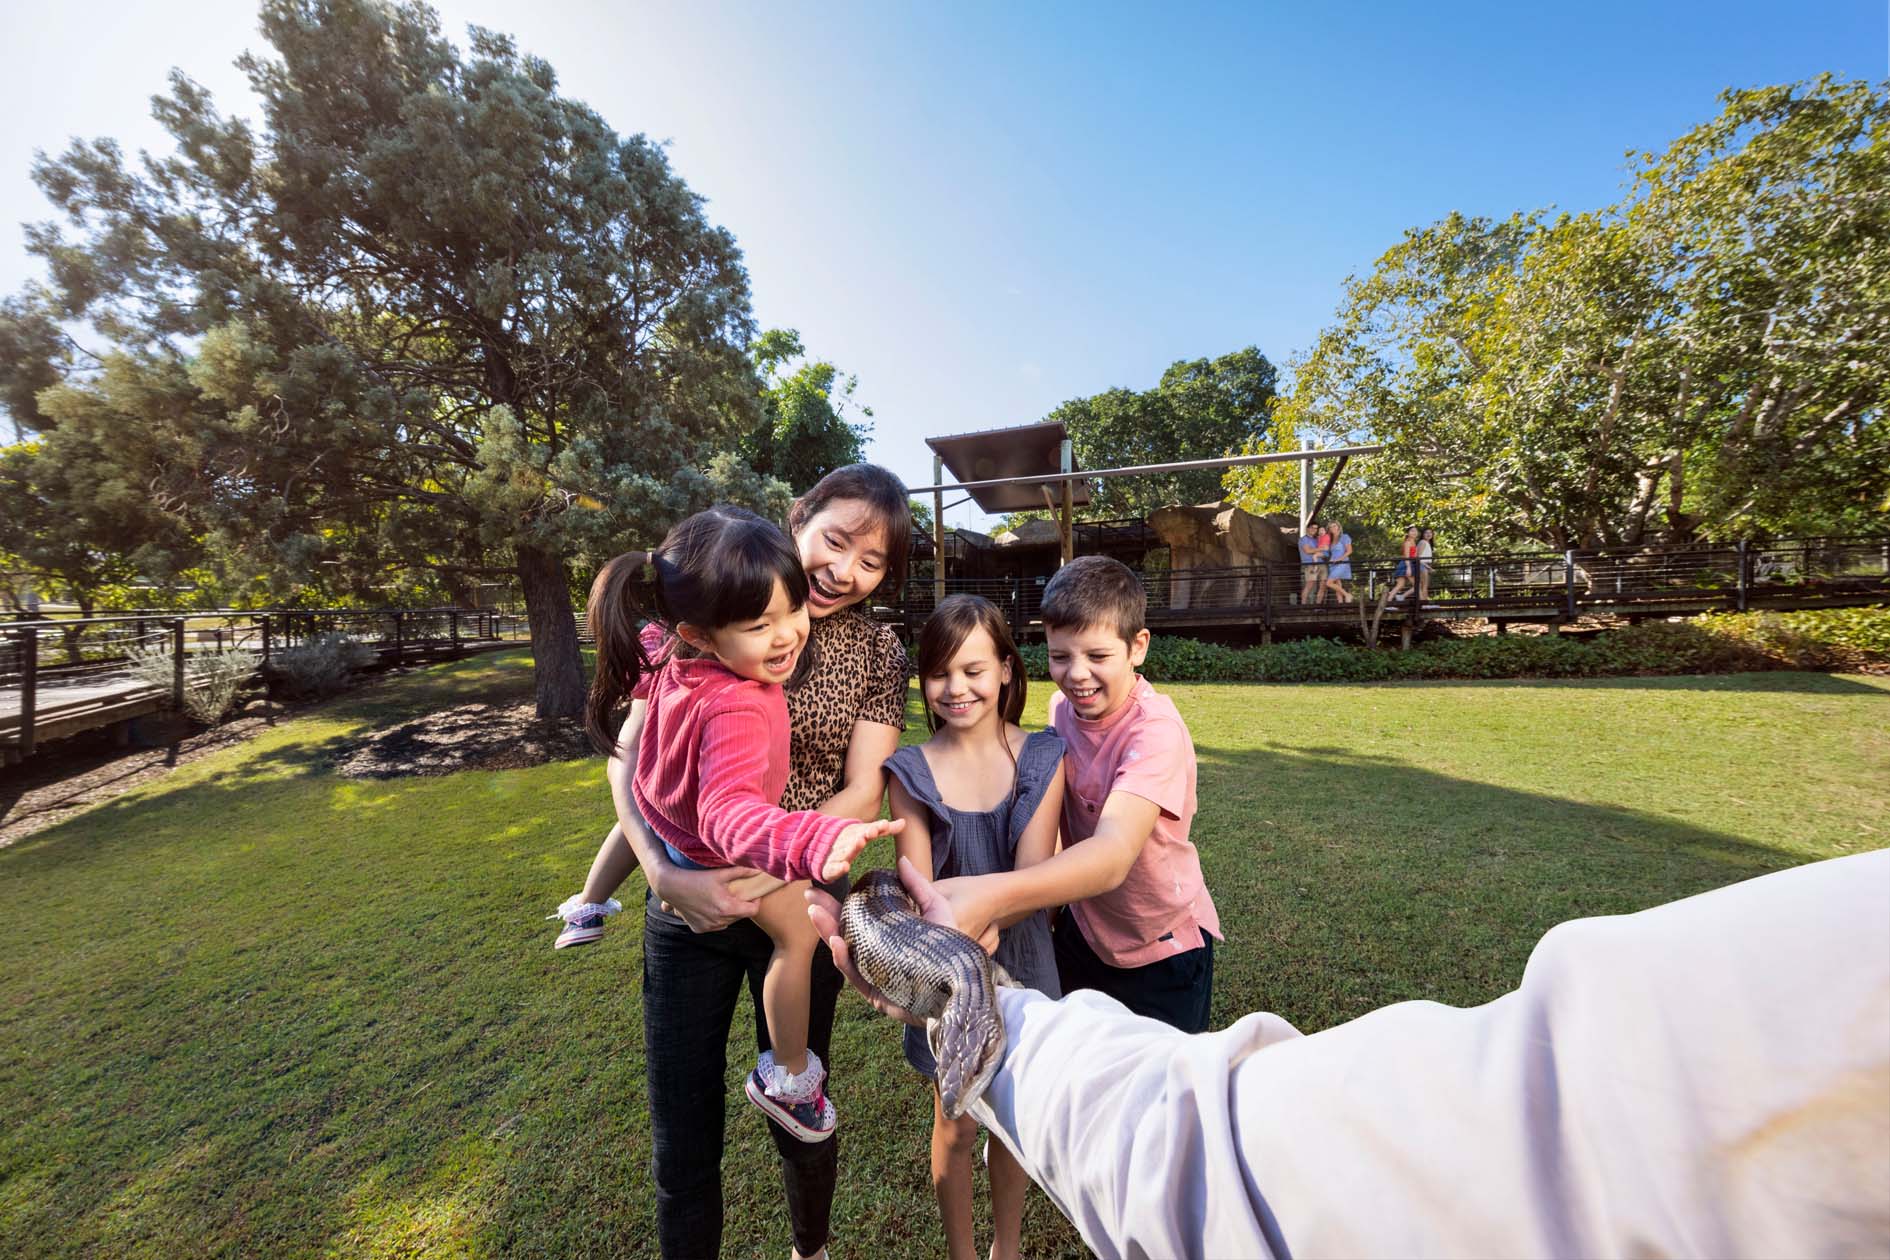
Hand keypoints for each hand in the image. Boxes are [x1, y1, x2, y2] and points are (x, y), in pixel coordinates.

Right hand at [652, 863, 766, 932]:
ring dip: (727, 913)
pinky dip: (714, 919)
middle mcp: (719, 921)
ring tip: (721, 900)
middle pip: (739, 916)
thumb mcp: (720, 873)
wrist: (671, 886)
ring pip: (727, 922)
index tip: (752, 894)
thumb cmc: (696, 878)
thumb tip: (760, 869)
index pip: (753, 910)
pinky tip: (709, 907)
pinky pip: (714, 926)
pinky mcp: (699, 929)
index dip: (755, 901)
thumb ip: (741, 872)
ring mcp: (708, 927)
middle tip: (736, 894)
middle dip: (740, 906)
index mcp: (727, 908)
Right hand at [806, 855, 994, 1027]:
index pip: (854, 919)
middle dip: (825, 917)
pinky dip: (844, 960)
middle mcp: (875, 956)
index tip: (819, 888)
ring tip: (817, 915)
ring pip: (844, 955)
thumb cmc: (950, 949)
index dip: (836, 905)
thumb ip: (918, 887)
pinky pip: (856, 977)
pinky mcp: (877, 994)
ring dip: (829, 935)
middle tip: (810, 898)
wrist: (965, 983)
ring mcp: (874, 975)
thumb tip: (902, 860)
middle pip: (844, 935)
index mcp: (884, 937)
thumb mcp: (935, 910)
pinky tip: (837, 943)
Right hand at [818, 816, 905, 882]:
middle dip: (864, 835)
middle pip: (856, 839)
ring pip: (845, 851)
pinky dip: (838, 868)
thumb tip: (905, 822)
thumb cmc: (848, 839)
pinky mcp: (828, 868)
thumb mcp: (865, 832)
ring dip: (852, 848)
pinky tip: (845, 867)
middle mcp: (847, 843)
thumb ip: (883, 829)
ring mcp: (837, 854)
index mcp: (857, 834)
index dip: (876, 828)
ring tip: (860, 842)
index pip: (868, 830)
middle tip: (872, 832)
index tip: (884, 824)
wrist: (817, 845)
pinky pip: (833, 869)